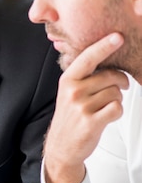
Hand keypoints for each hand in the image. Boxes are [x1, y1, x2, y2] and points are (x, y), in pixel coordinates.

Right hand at [44, 32, 128, 182]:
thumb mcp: (70, 91)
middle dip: (119, 83)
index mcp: (68, 80)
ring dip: (116, 100)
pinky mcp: (91, 122)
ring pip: (116, 93)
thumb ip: (86, 76)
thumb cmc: (70, 116)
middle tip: (117, 89)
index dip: (104, 46)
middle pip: (110, 76)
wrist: (61, 145)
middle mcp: (73, 91)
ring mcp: (81, 107)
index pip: (88, 58)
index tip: (117, 37)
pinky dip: (117, 112)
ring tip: (104, 108)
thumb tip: (110, 61)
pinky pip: (117, 108)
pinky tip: (106, 117)